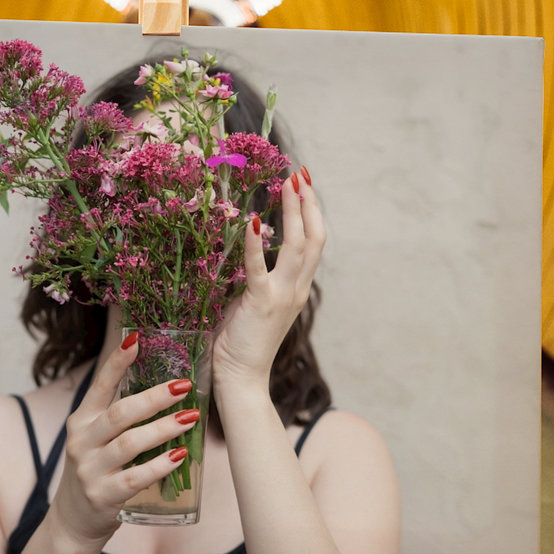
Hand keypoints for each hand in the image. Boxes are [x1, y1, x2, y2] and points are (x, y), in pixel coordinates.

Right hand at [46, 334, 200, 549]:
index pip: (99, 385)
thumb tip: (164, 385)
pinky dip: (159, 465)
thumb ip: (120, 415)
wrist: (72, 520)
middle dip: (154, 397)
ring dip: (163, 429)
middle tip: (183, 385)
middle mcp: (82, 441)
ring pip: (129, 443)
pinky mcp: (102, 496)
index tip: (136, 339)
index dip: (117, 361)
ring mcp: (90, 469)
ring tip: (190, 418)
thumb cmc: (96, 470)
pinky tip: (179, 455)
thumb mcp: (97, 438)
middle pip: (120, 413)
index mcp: (82, 420)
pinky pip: (134, 477)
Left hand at [213, 166, 325, 391]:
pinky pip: (260, 268)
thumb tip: (246, 250)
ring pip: (299, 246)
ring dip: (293, 212)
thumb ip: (255, 277)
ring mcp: (281, 296)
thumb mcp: (252, 302)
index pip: (314, 243)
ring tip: (287, 184)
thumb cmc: (239, 343)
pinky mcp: (260, 303)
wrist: (241, 380)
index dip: (311, 211)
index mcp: (297, 288)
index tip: (303, 184)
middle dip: (308, 202)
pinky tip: (253, 221)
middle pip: (315, 237)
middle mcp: (296, 289)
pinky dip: (256, 243)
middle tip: (299, 172)